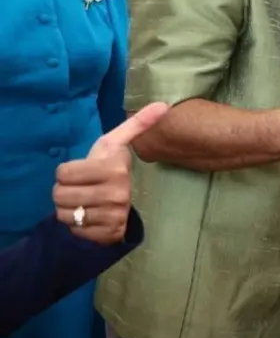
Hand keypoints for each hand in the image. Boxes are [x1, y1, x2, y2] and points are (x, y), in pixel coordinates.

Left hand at [52, 102, 168, 245]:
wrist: (122, 205)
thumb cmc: (110, 169)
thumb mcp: (115, 144)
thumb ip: (135, 124)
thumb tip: (163, 103)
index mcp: (115, 169)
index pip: (62, 173)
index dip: (66, 173)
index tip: (82, 172)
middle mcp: (116, 193)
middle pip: (60, 194)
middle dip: (64, 192)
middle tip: (81, 189)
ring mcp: (113, 216)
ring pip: (64, 213)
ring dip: (68, 209)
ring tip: (83, 203)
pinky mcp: (107, 234)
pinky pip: (74, 230)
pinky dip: (76, 225)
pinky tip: (88, 218)